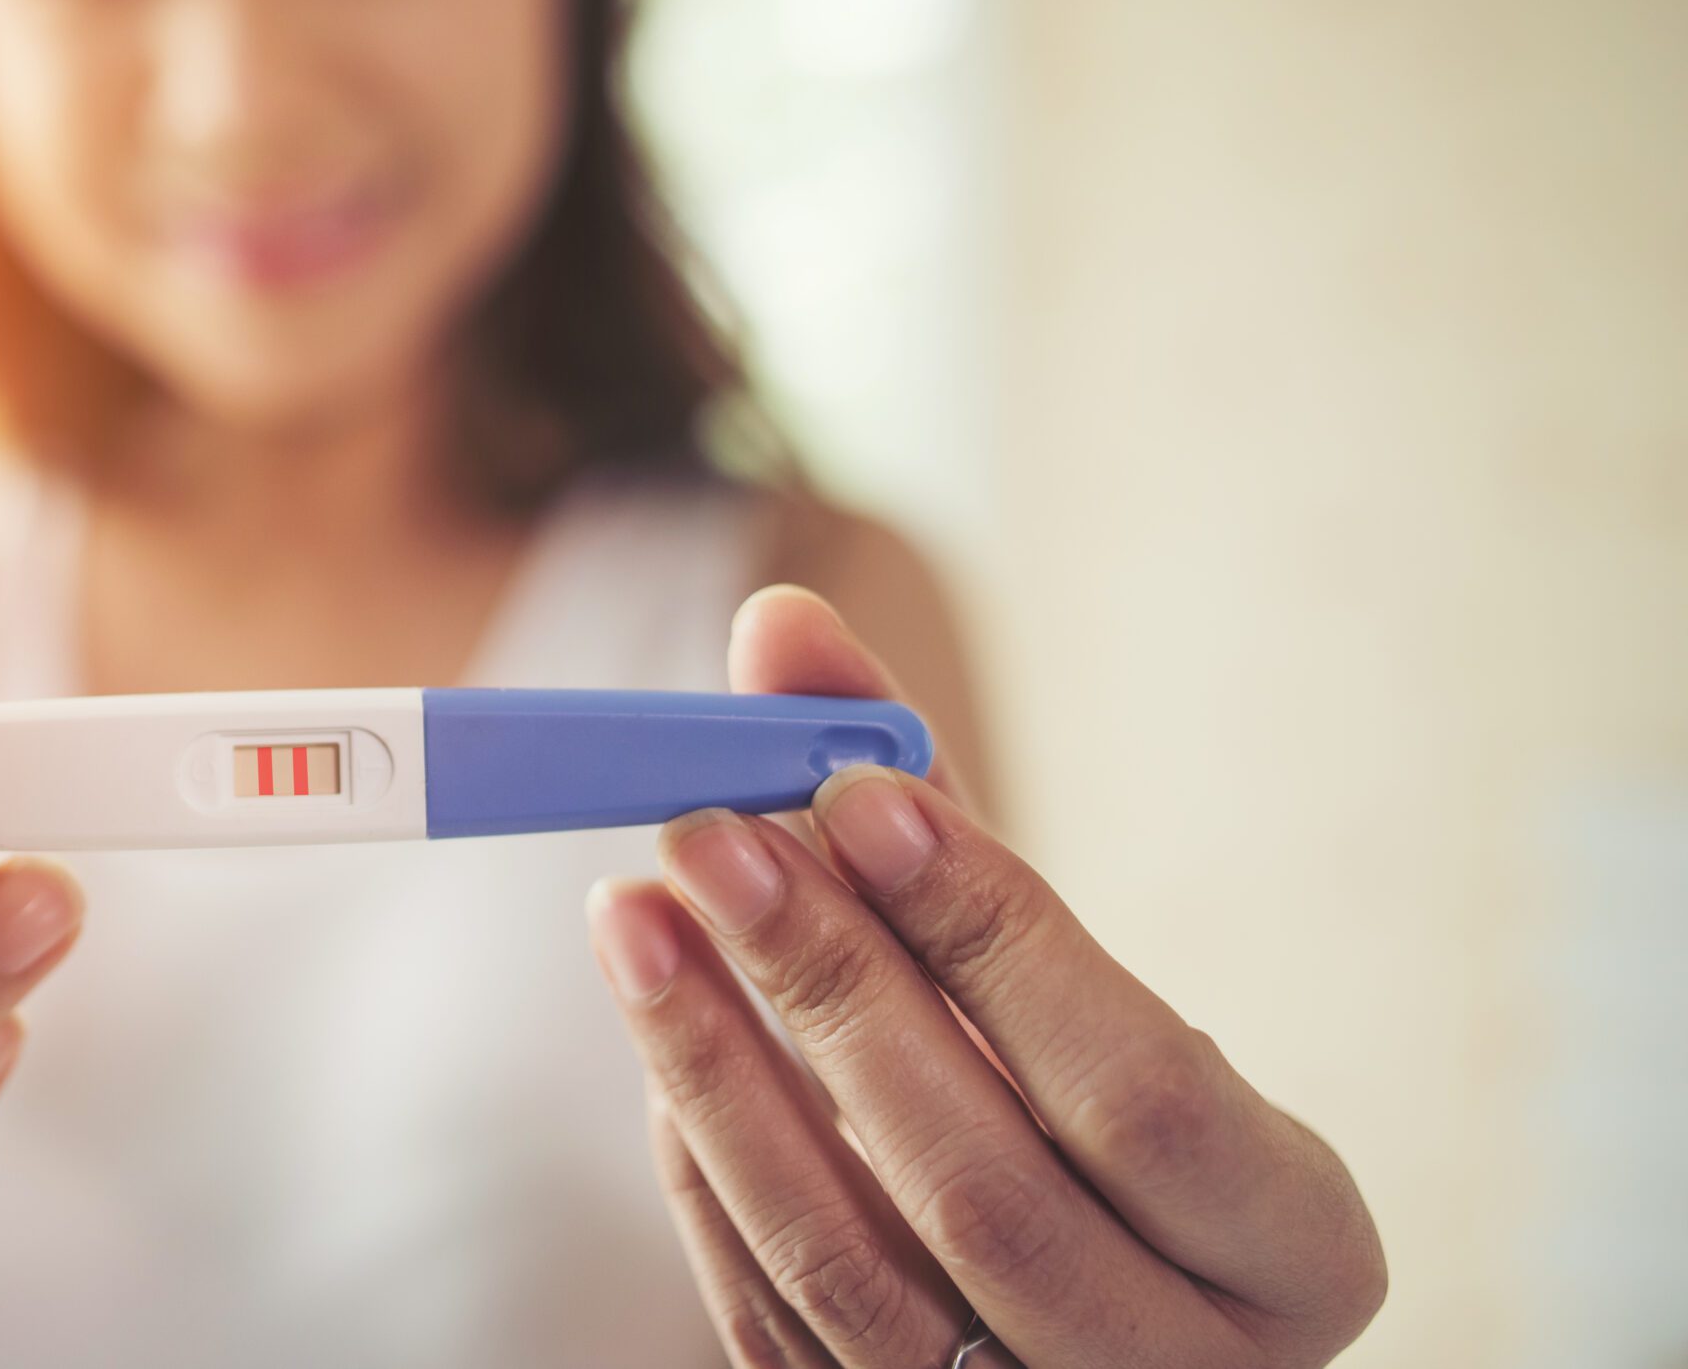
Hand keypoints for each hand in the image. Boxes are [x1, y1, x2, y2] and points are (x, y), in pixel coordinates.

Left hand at [587, 588, 1384, 1367]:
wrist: (1096, 1303)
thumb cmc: (1093, 1099)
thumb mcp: (1062, 964)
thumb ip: (936, 804)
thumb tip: (777, 628)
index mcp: (1294, 1250)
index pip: (1142, 1093)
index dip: (993, 941)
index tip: (854, 797)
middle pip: (984, 1185)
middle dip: (829, 989)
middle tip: (705, 831)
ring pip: (853, 1265)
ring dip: (720, 1070)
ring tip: (634, 913)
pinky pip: (776, 1315)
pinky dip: (707, 1163)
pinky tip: (663, 1028)